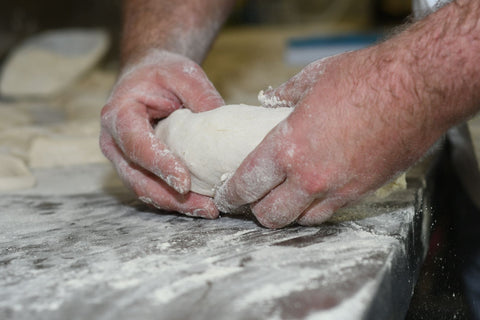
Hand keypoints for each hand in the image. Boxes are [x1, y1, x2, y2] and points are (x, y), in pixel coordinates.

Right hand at [100, 50, 223, 217]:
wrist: (147, 76)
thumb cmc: (163, 73)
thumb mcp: (185, 74)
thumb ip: (202, 98)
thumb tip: (225, 129)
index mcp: (119, 114)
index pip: (137, 145)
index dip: (160, 166)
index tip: (184, 183)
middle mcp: (114, 141)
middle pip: (137, 178)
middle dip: (171, 197)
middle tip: (206, 207)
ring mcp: (122, 158)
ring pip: (144, 189)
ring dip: (175, 205)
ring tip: (208, 210)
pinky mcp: (135, 168)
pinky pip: (151, 188)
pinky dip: (174, 200)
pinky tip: (199, 204)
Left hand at [215, 47, 436, 227]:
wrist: (419, 87)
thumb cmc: (366, 78)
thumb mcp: (314, 78)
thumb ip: (285, 94)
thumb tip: (270, 98)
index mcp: (288, 146)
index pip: (247, 184)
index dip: (232, 195)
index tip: (226, 197)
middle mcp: (309, 176)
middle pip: (270, 215)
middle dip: (256, 212)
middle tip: (252, 202)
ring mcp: (338, 188)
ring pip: (301, 221)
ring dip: (287, 214)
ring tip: (282, 202)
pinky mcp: (363, 192)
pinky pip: (331, 213)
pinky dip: (316, 210)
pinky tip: (314, 196)